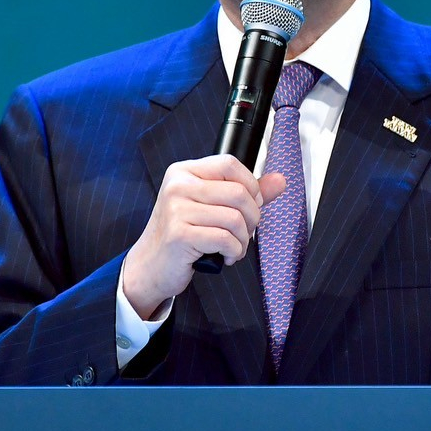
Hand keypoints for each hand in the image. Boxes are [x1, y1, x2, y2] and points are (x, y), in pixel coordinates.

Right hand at [121, 154, 284, 316]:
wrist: (149, 266)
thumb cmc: (180, 234)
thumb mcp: (210, 206)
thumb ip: (246, 192)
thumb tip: (280, 181)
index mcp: (184, 172)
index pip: (230, 164)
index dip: (250, 185)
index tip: (251, 204)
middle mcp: (178, 186)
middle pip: (238, 192)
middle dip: (252, 218)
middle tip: (244, 232)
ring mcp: (176, 210)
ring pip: (234, 218)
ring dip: (243, 239)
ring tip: (234, 247)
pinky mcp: (179, 235)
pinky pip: (225, 239)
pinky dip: (233, 252)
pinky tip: (225, 256)